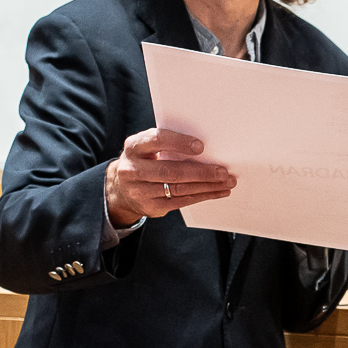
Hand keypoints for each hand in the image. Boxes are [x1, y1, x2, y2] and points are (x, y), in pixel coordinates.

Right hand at [105, 128, 234, 225]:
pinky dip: (201, 196)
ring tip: (225, 182)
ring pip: (178, 188)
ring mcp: (138, 190)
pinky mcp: (149, 206)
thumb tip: (205, 149)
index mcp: (134, 146)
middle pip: (170, 170)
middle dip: (201, 172)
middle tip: (222, 172)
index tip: (200, 146)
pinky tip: (215, 192)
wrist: (122, 187)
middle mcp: (132, 169)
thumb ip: (168, 145)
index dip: (179, 143)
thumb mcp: (148, 148)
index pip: (156, 140)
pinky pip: (180, 201)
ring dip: (206, 186)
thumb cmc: (145, 160)